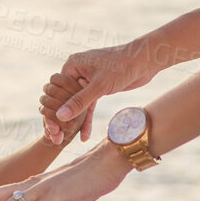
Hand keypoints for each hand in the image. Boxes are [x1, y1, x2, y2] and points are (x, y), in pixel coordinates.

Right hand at [39, 43, 158, 145]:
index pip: (56, 90)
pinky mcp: (98, 87)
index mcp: (72, 65)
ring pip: (77, 104)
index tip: (53, 128)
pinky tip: (85, 136)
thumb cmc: (123, 66)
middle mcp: (77, 71)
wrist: (146, 60)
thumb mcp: (99, 86)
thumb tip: (60, 116)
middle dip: (64, 118)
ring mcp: (88, 79)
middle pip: (65, 98)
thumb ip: (79, 102)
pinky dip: (87, 119)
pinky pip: (88, 105)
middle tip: (58, 137)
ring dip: (75, 121)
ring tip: (68, 140)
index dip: (54, 110)